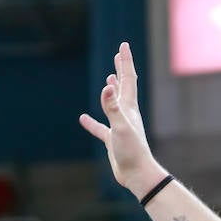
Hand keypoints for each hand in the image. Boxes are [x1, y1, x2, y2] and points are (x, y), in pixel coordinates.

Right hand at [78, 42, 164, 193]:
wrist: (137, 175)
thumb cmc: (132, 151)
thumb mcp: (120, 127)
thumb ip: (113, 107)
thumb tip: (106, 87)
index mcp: (129, 107)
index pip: (128, 78)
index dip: (125, 61)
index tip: (123, 45)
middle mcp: (126, 114)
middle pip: (124, 86)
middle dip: (121, 69)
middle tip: (119, 54)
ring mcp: (120, 126)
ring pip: (114, 104)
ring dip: (112, 90)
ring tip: (109, 79)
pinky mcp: (113, 140)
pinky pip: (100, 128)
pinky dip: (92, 123)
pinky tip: (83, 119)